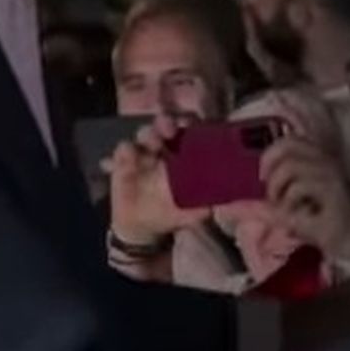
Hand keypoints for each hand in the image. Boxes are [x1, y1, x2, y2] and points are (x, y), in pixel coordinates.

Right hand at [107, 129, 209, 246]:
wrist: (145, 227)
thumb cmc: (174, 210)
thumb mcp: (195, 210)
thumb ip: (209, 203)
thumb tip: (227, 202)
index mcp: (184, 153)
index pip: (189, 130)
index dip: (190, 123)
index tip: (191, 125)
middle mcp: (164, 147)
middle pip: (165, 125)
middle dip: (167, 123)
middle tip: (170, 129)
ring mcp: (143, 153)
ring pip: (144, 134)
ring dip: (148, 134)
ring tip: (152, 143)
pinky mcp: (122, 163)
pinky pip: (123, 151)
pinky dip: (125, 151)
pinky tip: (128, 156)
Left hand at [260, 131, 349, 261]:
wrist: (346, 248)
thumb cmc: (319, 225)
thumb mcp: (292, 204)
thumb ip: (278, 189)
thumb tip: (257, 182)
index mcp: (320, 160)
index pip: (291, 140)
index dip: (271, 153)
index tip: (263, 177)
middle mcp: (328, 161)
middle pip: (289, 146)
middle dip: (271, 167)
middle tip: (270, 191)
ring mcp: (332, 174)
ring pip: (291, 166)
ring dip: (277, 188)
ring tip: (280, 207)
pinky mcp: (333, 190)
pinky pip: (299, 187)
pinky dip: (289, 203)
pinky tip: (294, 216)